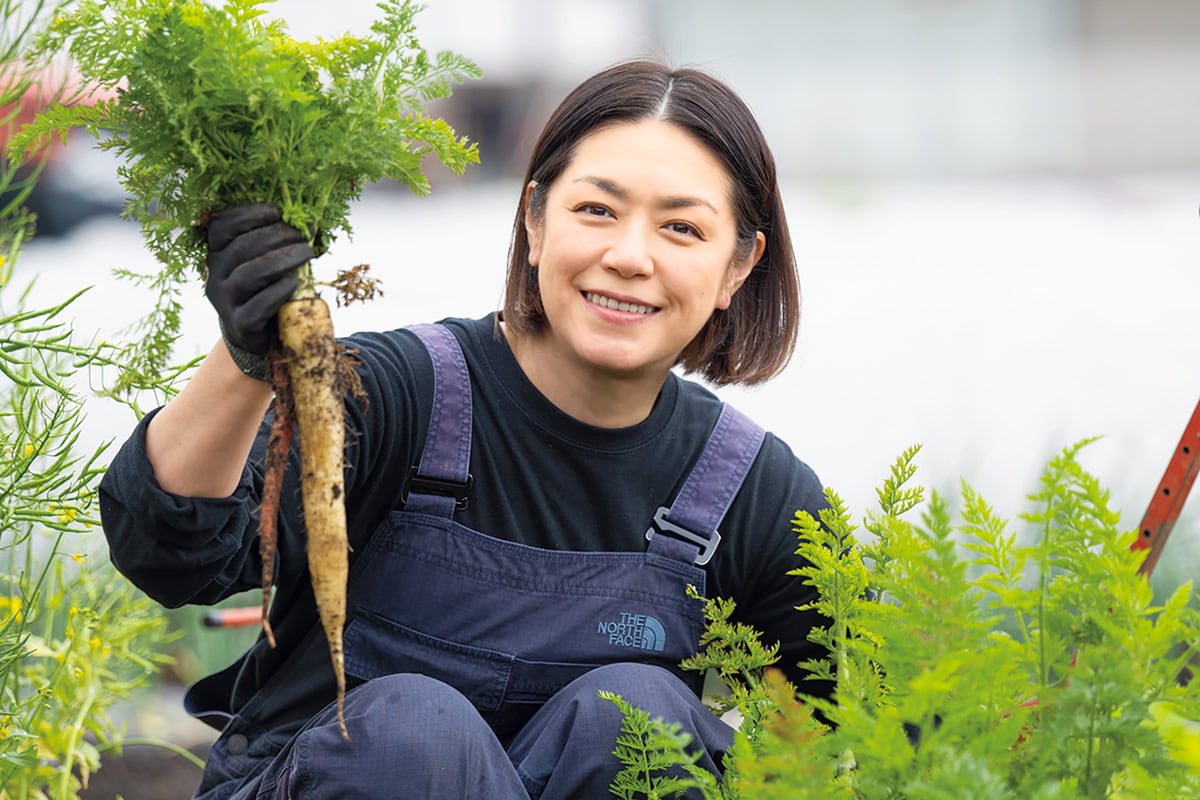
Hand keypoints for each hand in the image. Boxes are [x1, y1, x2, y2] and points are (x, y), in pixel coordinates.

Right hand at [204, 204, 309, 379]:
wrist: (253, 333)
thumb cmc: (261, 288)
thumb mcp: (261, 261)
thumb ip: (275, 242)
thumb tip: (309, 223)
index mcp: (216, 253)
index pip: (222, 226)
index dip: (250, 214)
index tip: (279, 212)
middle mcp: (214, 275)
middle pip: (243, 248)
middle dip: (278, 236)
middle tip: (304, 236)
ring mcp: (225, 300)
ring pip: (250, 275)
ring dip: (283, 260)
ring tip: (307, 253)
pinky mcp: (240, 323)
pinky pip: (259, 305)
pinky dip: (280, 290)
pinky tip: (296, 282)